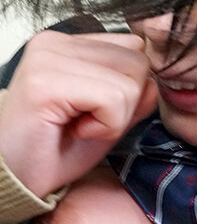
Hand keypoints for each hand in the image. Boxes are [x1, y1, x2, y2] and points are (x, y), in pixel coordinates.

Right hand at [0, 31, 157, 196]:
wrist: (13, 181)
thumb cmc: (54, 151)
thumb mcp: (108, 119)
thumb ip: (134, 95)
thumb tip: (156, 81)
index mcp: (68, 43)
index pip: (134, 48)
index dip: (128, 90)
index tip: (95, 113)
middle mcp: (55, 42)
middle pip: (137, 61)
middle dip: (126, 103)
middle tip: (88, 123)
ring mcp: (48, 57)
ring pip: (130, 81)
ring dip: (115, 117)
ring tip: (80, 126)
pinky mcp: (46, 82)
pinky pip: (114, 98)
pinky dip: (106, 125)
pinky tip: (77, 130)